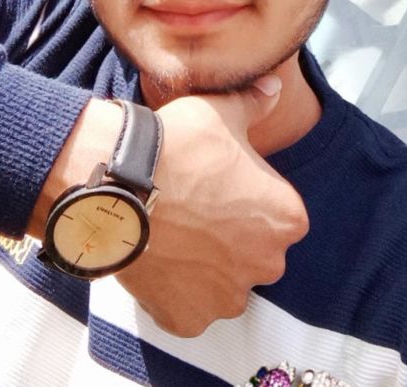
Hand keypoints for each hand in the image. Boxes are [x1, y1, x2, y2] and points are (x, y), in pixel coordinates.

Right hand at [117, 76, 308, 336]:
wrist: (120, 181)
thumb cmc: (180, 145)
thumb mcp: (223, 112)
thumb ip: (256, 103)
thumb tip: (275, 87)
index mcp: (287, 218)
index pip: (276, 212)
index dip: (246, 198)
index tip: (217, 185)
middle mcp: (268, 264)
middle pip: (252, 251)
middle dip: (229, 236)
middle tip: (192, 208)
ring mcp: (226, 298)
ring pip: (221, 282)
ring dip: (203, 266)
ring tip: (171, 233)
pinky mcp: (187, 319)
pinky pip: (187, 309)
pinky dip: (174, 292)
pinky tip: (157, 260)